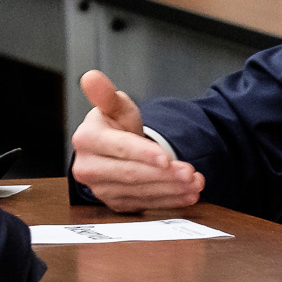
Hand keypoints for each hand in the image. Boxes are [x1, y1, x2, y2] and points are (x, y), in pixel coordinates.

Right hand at [69, 71, 204, 210]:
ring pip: (140, 191)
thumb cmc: (115, 125)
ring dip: (171, 189)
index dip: (143, 153)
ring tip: (195, 183)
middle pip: (131, 173)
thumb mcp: (114, 105)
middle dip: (164, 175)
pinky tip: (187, 195)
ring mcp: (99, 189)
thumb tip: (91, 77)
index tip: (166, 158)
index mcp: (86, 139)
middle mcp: (87, 167)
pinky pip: (144, 204)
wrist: (115, 150)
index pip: (119, 147)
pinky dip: (169, 201)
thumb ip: (105, 93)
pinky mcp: (114, 203)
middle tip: (190, 172)